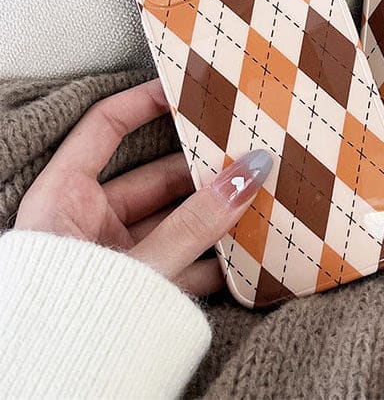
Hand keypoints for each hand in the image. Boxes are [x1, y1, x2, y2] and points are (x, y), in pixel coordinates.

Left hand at [15, 79, 271, 295]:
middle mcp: (88, 220)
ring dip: (217, 213)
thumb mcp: (138, 264)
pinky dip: (216, 256)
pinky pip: (184, 258)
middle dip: (203, 166)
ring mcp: (116, 253)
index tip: (190, 88)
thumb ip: (197, 221)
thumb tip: (248, 175)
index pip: (107, 126)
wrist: (50, 394)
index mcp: (65, 197)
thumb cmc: (67, 319)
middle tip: (245, 150)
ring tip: (259, 196)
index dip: (147, 101)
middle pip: (156, 174)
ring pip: (176, 218)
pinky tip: (250, 251)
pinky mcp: (138, 284)